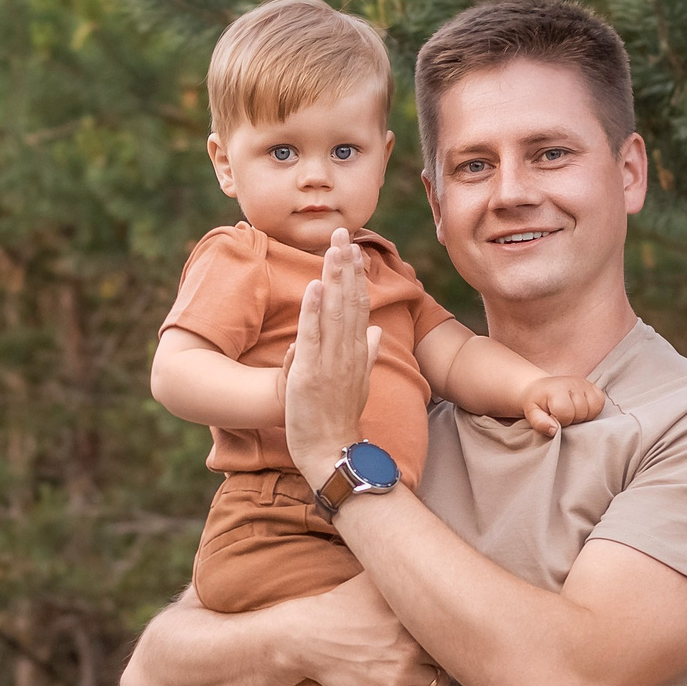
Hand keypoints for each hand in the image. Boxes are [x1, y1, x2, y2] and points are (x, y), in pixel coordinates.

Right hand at [279, 574, 447, 685]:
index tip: (447, 631)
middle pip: (450, 654)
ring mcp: (402, 669)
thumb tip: (421, 551)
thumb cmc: (338, 606)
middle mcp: (412, 640)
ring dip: (436, 677)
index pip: (453, 623)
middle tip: (436, 655)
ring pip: (443, 681)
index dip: (451, 629)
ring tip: (425, 672)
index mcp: (411, 611)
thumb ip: (397, 569)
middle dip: (444, 655)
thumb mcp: (369, 579)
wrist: (306, 638)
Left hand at [286, 227, 380, 483]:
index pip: (358, 305)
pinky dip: (313, 311)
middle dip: (345, 265)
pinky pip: (312, 336)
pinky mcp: (310, 374)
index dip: (354, 275)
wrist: (333, 452)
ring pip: (334, 312)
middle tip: (342, 232)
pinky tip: (314, 286)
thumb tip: (376, 330)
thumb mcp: (358, 384)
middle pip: (349, 300)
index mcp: (357, 353)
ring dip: (332, 278)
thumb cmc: (340, 421)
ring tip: (331, 248)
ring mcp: (330, 363)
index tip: (352, 248)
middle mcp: (348, 353)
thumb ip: (368, 355)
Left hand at [520, 374, 604, 436]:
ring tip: (571, 413)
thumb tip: (554, 431)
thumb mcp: (531, 413)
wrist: (542, 388)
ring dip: (583, 417)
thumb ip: (540, 423)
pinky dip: (592, 410)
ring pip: (593, 410)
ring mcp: (585, 384)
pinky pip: (600, 404)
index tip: (553, 418)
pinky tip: (581, 409)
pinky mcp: (593, 386)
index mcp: (557, 389)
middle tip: (562, 416)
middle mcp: (573, 383)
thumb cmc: (537, 403)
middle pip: (581, 413)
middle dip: (572, 420)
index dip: (560, 422)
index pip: (566, 414)